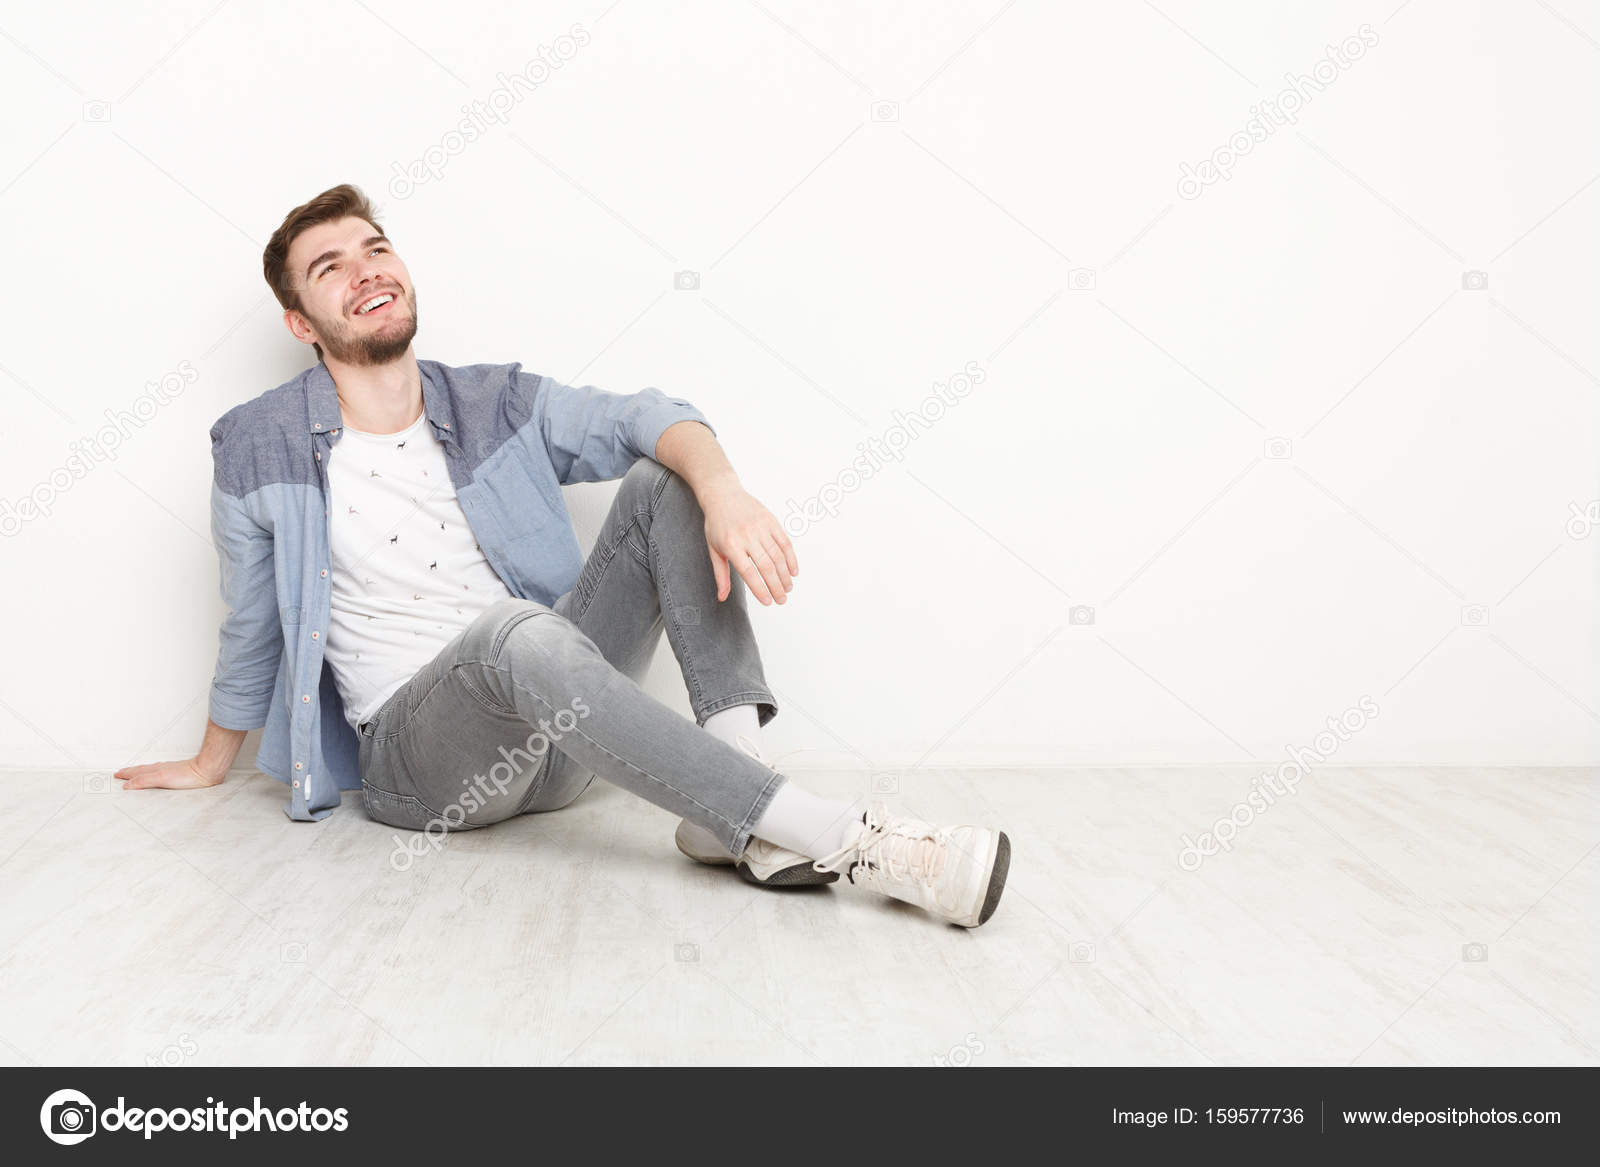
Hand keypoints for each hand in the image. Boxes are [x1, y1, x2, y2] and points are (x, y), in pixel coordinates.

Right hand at [114, 757, 225, 790]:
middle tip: (120, 773)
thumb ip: (144, 781)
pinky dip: (152, 774)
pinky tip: (157, 776)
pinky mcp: (178, 775)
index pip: (136, 772)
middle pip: (142, 770)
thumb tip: (128, 785)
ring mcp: (169, 771)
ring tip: (134, 773)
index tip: (116, 774)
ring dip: (140, 772)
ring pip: (150, 771)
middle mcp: (161, 769)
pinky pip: (160, 774)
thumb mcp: (161, 778)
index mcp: (155, 770)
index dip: (126, 774)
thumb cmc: (187, 775)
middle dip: (130, 772)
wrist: (206, 771)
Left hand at [702, 483, 798, 604]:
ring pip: (778, 556)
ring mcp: (761, 527)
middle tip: (782, 600)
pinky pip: (785, 542)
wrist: (723, 495)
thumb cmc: (716, 525)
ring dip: (785, 575)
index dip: (760, 589)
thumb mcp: (713, 550)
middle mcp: (747, 536)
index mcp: (731, 545)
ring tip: (788, 588)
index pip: (749, 572)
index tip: (768, 601)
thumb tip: (722, 597)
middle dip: (776, 586)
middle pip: (767, 566)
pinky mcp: (771, 520)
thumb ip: (721, 575)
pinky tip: (793, 571)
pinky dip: (791, 558)